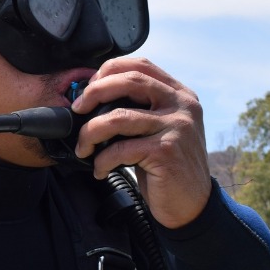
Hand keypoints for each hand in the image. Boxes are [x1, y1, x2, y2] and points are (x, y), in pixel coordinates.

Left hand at [70, 57, 211, 228]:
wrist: (192, 204)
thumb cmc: (166, 166)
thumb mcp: (160, 128)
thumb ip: (140, 108)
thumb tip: (94, 97)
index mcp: (179, 94)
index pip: (140, 65)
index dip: (108, 71)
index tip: (88, 89)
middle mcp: (182, 105)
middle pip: (129, 81)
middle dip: (94, 92)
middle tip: (77, 110)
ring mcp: (176, 127)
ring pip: (118, 117)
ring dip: (90, 133)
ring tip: (83, 148)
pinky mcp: (166, 151)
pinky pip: (120, 149)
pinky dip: (102, 160)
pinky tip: (100, 170)